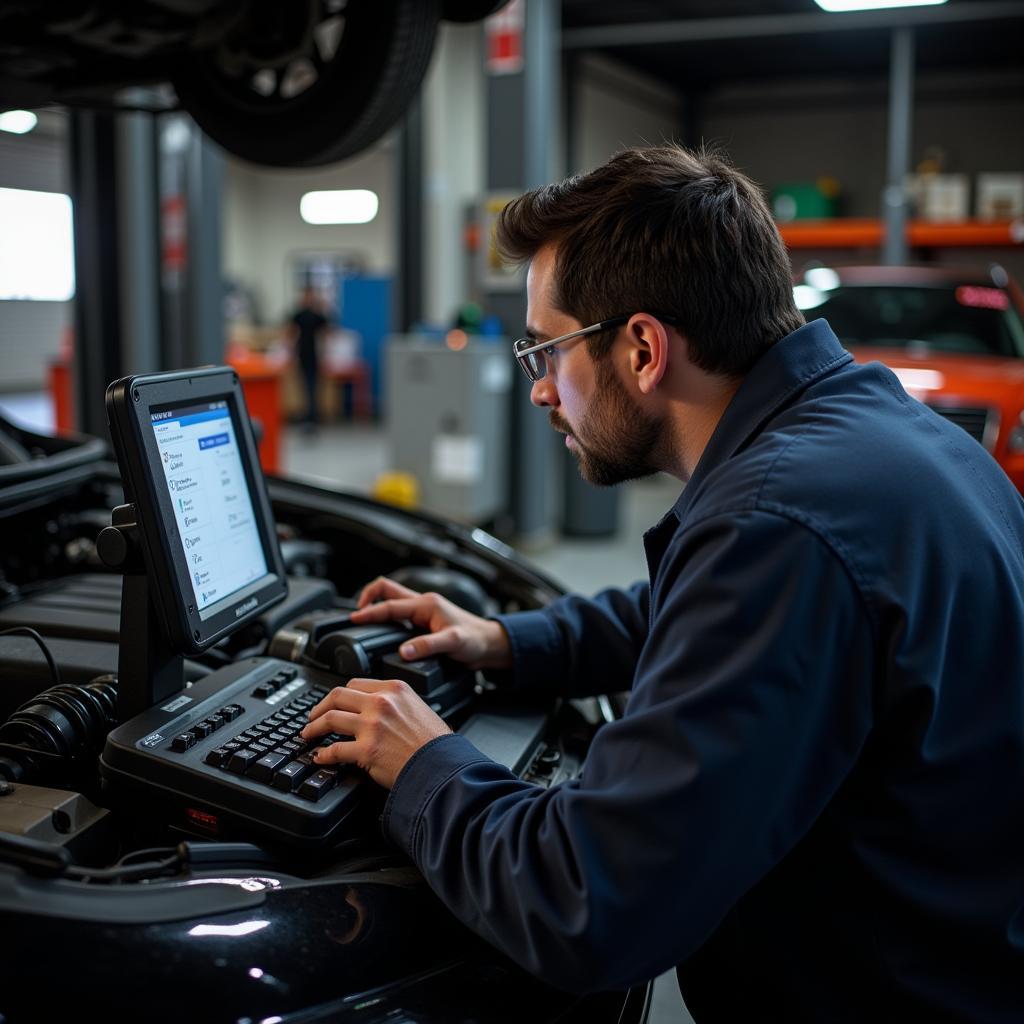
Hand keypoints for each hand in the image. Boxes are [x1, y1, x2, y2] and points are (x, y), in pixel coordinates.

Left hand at [301, 679, 449, 788]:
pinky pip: (334, 750)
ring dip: (314, 727)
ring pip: (330, 718)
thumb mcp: (418, 708)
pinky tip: (320, 757)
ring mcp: (372, 726)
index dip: (339, 695)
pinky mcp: (366, 750)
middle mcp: (381, 703)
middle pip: (337, 696)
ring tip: (308, 735)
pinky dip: (323, 754)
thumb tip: (375, 710)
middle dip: (319, 707)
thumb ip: (396, 703)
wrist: (441, 765)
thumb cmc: (434, 743)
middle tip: (312, 717)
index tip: (332, 703)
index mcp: (394, 689)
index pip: (355, 684)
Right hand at [350, 576, 511, 670]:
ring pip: (393, 599)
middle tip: (356, 614)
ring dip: (378, 605)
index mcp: (426, 604)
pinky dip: (387, 616)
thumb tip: (403, 651)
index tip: (354, 619)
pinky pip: (400, 612)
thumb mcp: (452, 643)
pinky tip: (383, 629)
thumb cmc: (476, 640)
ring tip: (364, 620)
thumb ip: (426, 646)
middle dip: (369, 597)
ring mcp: (423, 611)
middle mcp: (423, 603)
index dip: (370, 612)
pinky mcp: (425, 621)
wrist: (489, 644)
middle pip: (388, 589)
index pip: (390, 604)